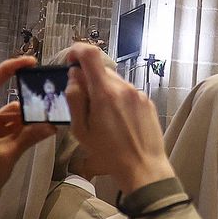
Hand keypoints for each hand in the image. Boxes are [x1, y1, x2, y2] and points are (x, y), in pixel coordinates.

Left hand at [0, 56, 55, 218]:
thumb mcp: (6, 155)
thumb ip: (28, 137)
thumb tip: (52, 124)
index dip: (8, 69)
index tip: (28, 61)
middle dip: (20, 88)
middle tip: (38, 76)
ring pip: (9, 110)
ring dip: (27, 112)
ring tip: (48, 111)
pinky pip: (11, 123)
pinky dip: (25, 125)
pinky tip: (43, 126)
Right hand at [64, 43, 173, 192]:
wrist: (143, 167)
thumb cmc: (110, 153)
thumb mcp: (81, 129)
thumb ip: (75, 98)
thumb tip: (74, 77)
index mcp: (105, 93)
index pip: (91, 54)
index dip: (77, 50)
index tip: (70, 60)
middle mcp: (124, 88)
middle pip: (101, 70)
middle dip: (88, 79)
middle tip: (83, 102)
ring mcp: (138, 94)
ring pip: (114, 82)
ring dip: (103, 91)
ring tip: (102, 117)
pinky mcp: (147, 101)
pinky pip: (127, 92)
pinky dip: (117, 99)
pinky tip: (117, 120)